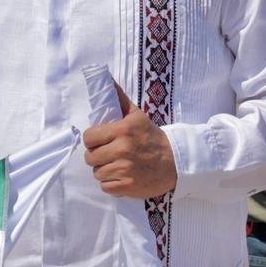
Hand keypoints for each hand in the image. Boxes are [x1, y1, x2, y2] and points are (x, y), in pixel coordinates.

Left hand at [82, 84, 176, 199]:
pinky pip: (105, 187)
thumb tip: (106, 79)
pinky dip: (112, 183)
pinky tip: (122, 176)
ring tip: (118, 165)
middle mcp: (122, 150)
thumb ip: (119, 100)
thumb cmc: (153, 138)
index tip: (101, 142)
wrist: (176, 162)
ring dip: (105, 170)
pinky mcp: (127, 186)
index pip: (89, 138)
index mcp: (122, 131)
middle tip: (111, 154)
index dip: (93, 140)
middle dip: (98, 156)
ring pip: (97, 173)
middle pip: (90, 158)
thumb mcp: (137, 116)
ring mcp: (124, 170)